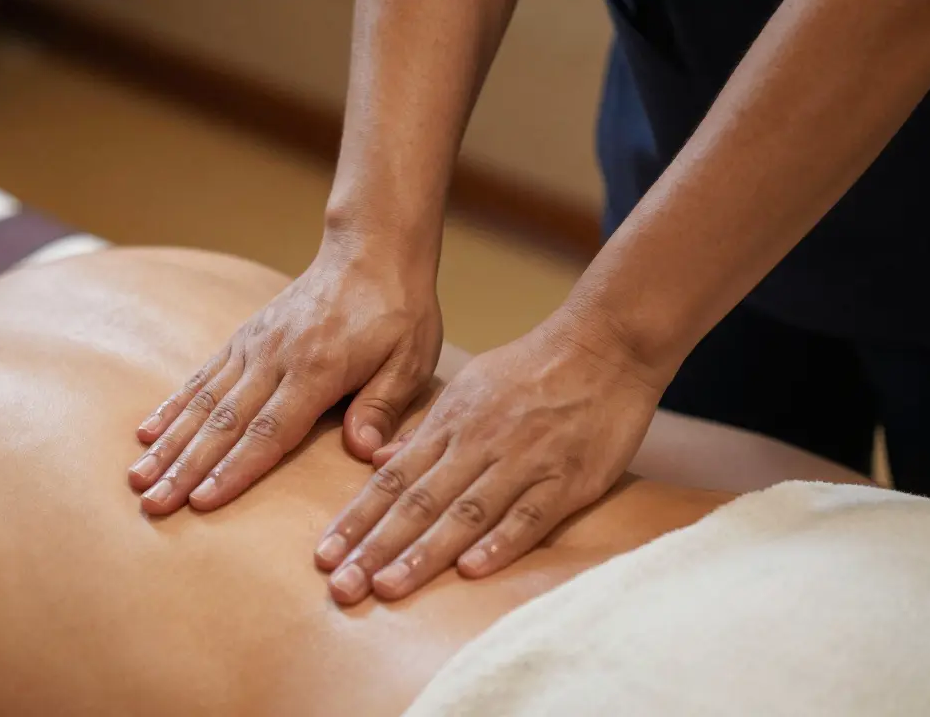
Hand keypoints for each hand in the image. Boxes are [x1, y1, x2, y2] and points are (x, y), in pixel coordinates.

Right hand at [129, 240, 442, 514]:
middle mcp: (274, 357)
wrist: (370, 252)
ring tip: (137, 478)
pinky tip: (147, 433)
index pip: (269, 431)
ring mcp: (254, 346)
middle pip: (223, 422)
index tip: (201, 502)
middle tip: (154, 504)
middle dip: (186, 468)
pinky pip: (202, 376)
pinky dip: (173, 405)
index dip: (234, 470)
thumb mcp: (409, 358)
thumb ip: (382, 404)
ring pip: (204, 402)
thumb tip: (362, 450)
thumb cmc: (397, 312)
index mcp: (317, 369)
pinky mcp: (244, 338)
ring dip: (169, 443)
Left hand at [313, 306, 668, 604]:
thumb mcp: (469, 388)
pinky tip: (471, 571)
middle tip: (341, 586)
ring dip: (424, 553)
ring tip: (388, 586)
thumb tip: (376, 459)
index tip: (324, 555)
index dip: (356, 519)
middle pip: (418, 503)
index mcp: (450, 425)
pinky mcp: (568, 479)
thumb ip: (424, 430)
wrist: (604, 343)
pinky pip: (529, 514)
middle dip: (375, 547)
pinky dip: (499, 542)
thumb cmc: (533, 368)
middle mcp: (477, 445)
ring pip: (464, 513)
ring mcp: (522, 462)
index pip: (392, 480)